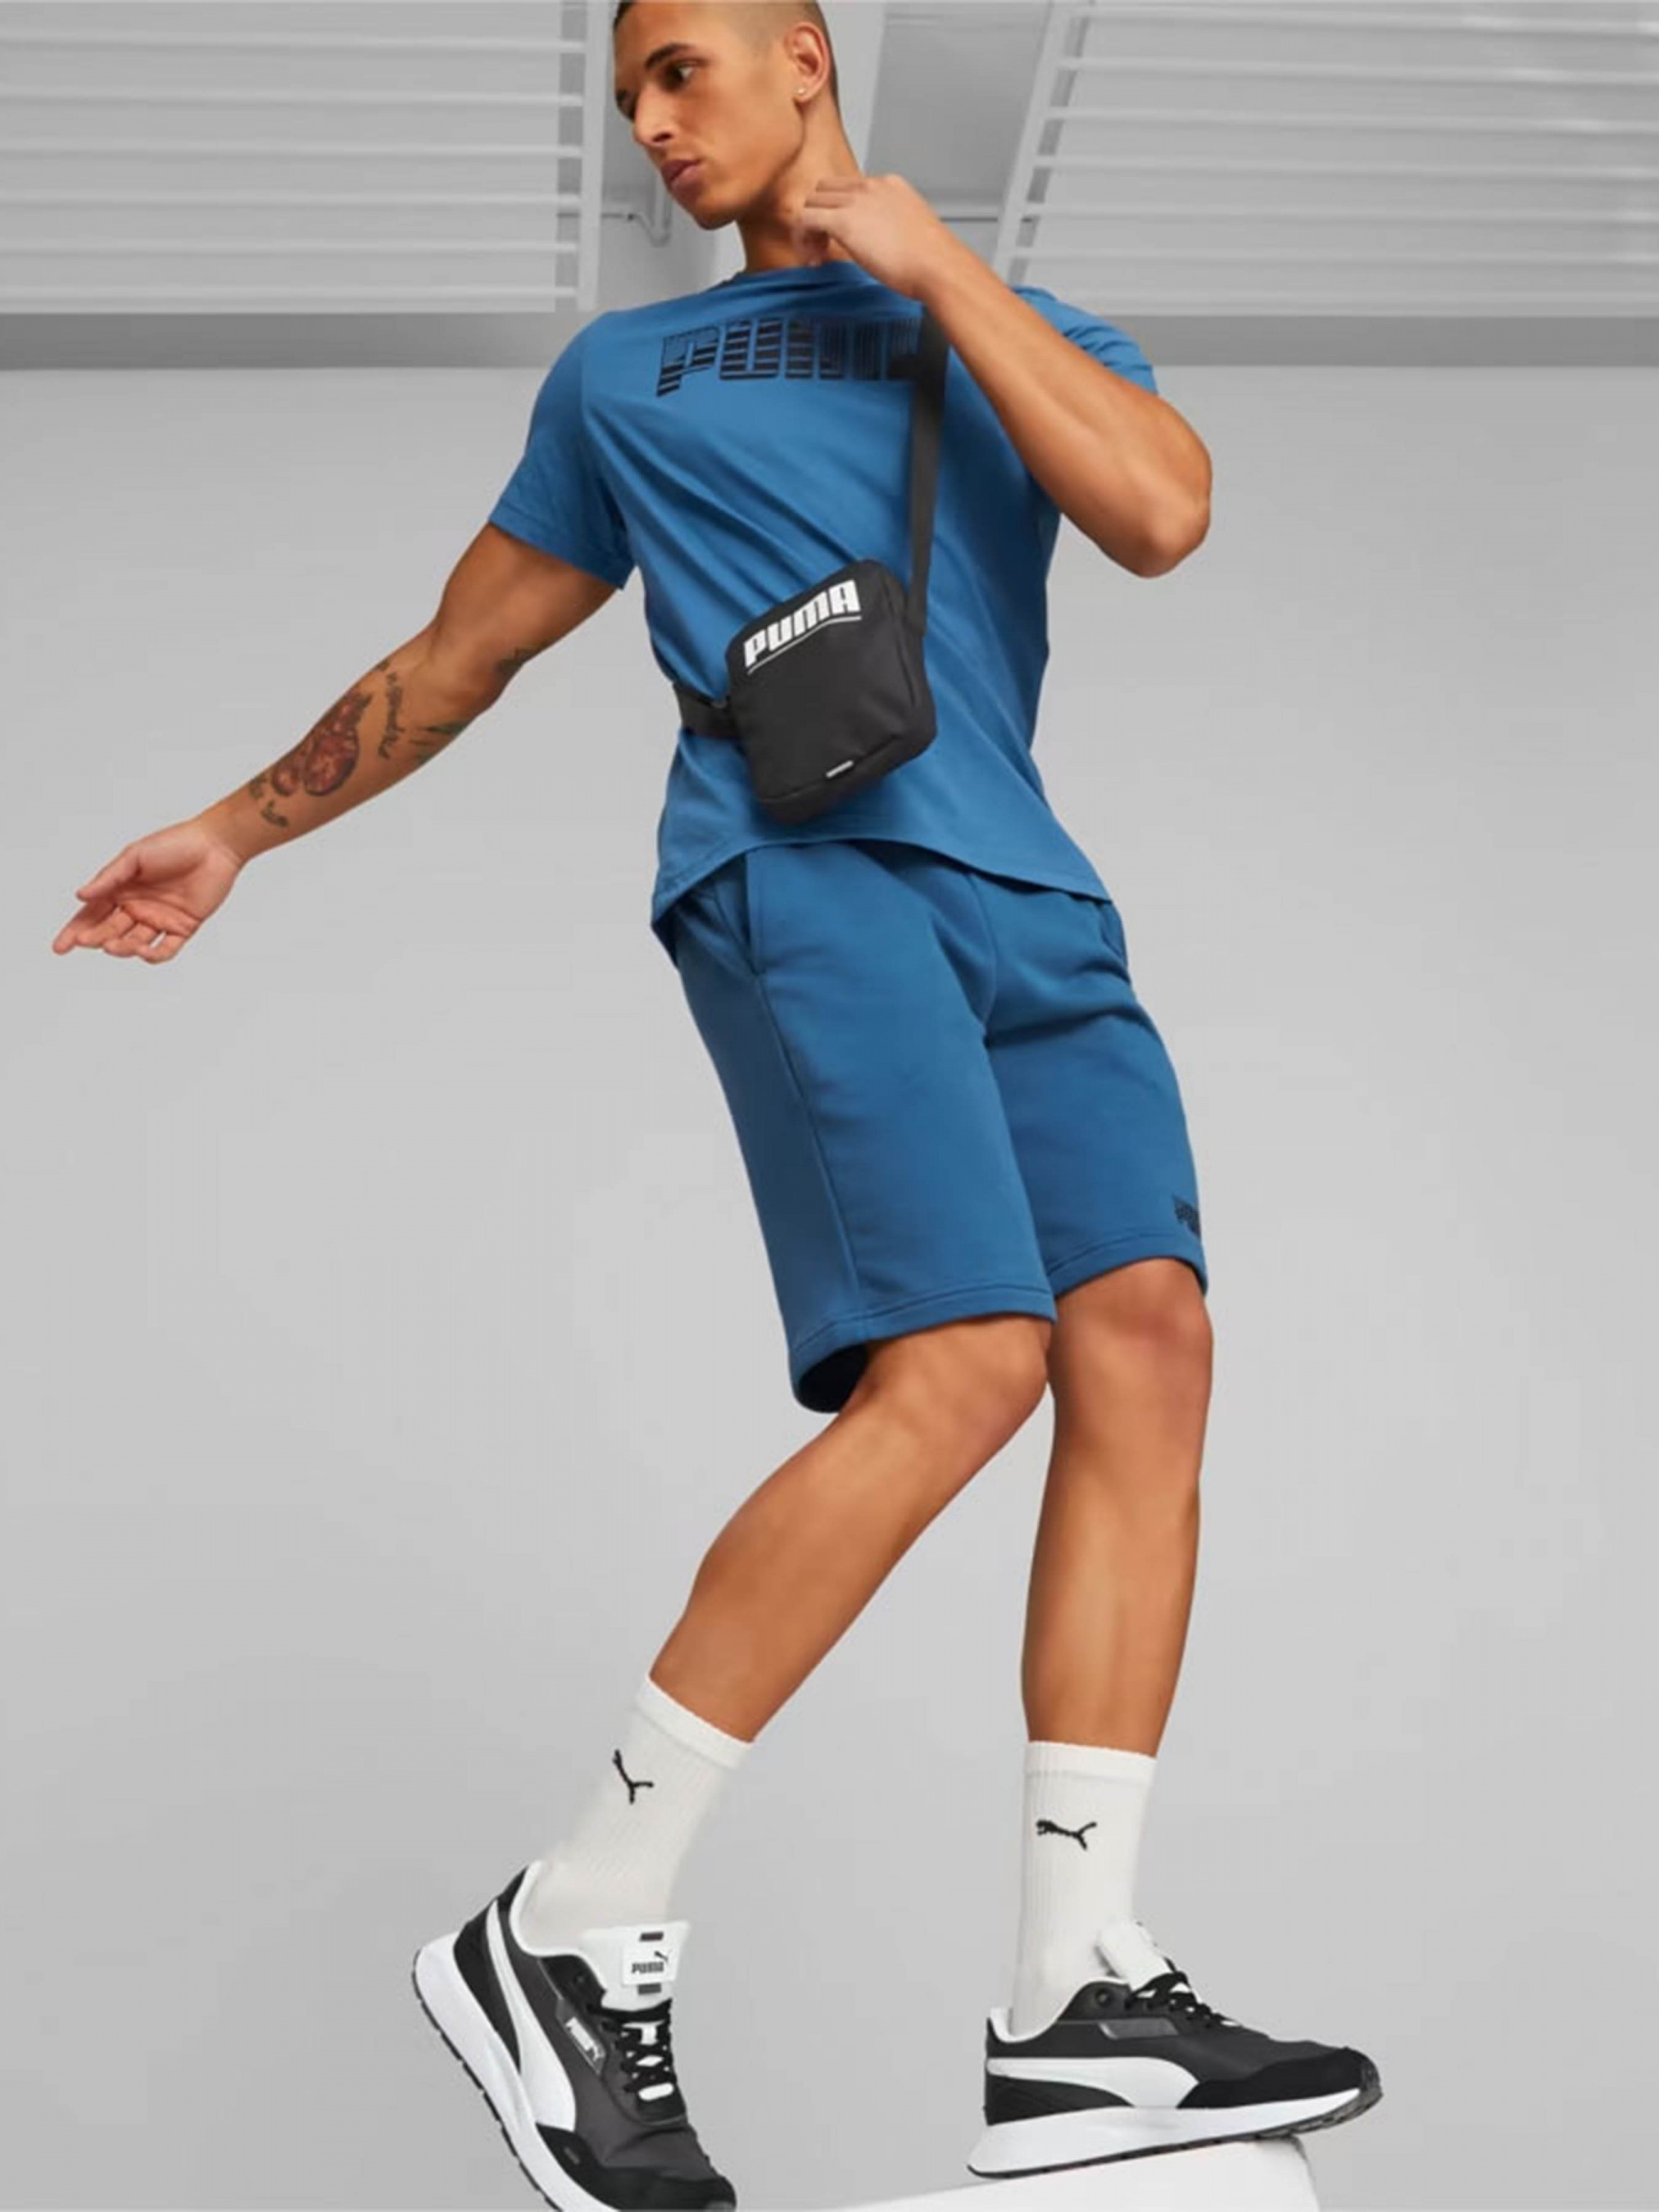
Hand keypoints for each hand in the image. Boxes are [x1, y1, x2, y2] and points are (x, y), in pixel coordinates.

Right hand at [52, 816, 246, 963]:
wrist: (214, 846)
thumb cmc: (173, 845)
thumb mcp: (134, 857)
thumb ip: (108, 878)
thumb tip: (80, 895)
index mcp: (121, 890)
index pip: (92, 914)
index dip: (75, 931)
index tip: (60, 946)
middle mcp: (137, 907)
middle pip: (109, 931)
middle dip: (94, 938)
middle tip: (85, 941)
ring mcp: (160, 919)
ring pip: (134, 943)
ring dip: (121, 947)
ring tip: (112, 945)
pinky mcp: (183, 927)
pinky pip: (166, 949)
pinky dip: (153, 955)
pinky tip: (143, 952)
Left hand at [789, 172, 960, 300]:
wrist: (937, 265)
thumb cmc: (932, 259)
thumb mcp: (913, 231)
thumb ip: (894, 227)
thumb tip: (885, 242)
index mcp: (890, 185)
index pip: (850, 187)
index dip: (840, 211)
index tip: (843, 238)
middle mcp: (871, 186)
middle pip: (826, 189)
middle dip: (820, 215)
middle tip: (825, 245)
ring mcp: (856, 201)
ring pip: (812, 201)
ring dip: (810, 227)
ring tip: (818, 254)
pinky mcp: (842, 220)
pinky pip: (805, 219)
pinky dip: (803, 238)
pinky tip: (814, 258)